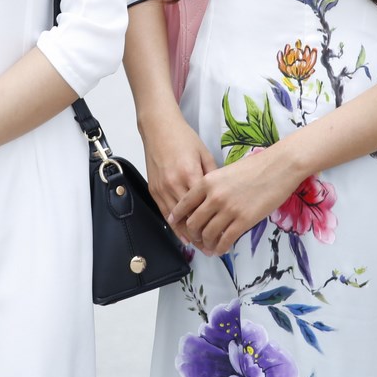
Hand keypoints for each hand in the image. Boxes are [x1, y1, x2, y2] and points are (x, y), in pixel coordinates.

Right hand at [138, 110, 215, 243]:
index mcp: (190, 175)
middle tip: (211, 248)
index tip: (221, 236)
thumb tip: (222, 196)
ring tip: (199, 246)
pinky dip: (174, 225)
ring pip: (175, 219)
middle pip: (188, 218)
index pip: (202, 208)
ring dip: (187, 234)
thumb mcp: (205, 154)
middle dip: (200, 236)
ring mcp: (162, 188)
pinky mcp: (153, 189)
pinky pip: (164, 212)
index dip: (211, 225)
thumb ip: (213, 177)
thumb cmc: (184, 138)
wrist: (159, 128)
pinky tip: (182, 235)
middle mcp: (174, 184)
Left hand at [171, 146, 300, 256]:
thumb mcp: (225, 172)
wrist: (279, 167)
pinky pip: (225, 240)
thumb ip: (211, 187)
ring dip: (206, 243)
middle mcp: (214, 197)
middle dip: (192, 234)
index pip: (184, 204)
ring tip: (208, 246)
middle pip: (193, 223)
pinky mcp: (244, 221)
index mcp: (207, 182)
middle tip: (196, 239)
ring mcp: (229, 210)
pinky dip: (220, 248)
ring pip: (207, 234)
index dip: (177, 217)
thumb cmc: (254, 167)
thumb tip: (203, 204)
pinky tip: (221, 249)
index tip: (176, 224)